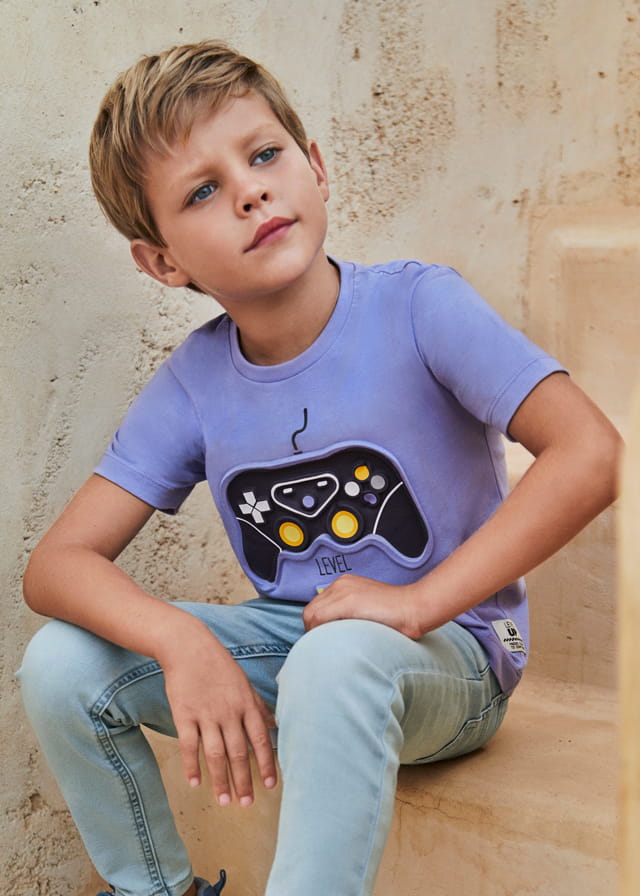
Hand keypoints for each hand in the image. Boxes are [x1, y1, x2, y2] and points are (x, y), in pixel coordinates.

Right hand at [158, 621, 276, 807]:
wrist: (188, 647)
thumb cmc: (219, 665)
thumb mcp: (244, 683)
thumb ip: (258, 706)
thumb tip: (275, 724)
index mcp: (246, 704)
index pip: (260, 740)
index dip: (267, 764)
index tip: (271, 785)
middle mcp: (229, 712)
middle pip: (239, 752)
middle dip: (244, 780)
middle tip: (247, 804)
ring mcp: (206, 714)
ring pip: (215, 754)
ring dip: (220, 780)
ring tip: (224, 801)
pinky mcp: (184, 715)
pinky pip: (189, 745)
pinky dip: (191, 765)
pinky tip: (195, 783)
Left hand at [302, 574, 422, 639]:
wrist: (415, 608)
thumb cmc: (396, 616)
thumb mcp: (367, 611)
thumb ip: (350, 616)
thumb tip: (334, 635)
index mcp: (345, 585)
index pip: (317, 607)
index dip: (316, 626)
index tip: (325, 640)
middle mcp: (340, 584)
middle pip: (310, 611)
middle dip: (313, 631)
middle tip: (324, 647)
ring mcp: (343, 591)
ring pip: (312, 615)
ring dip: (316, 633)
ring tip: (329, 647)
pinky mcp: (348, 601)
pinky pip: (319, 618)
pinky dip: (320, 633)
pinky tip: (334, 643)